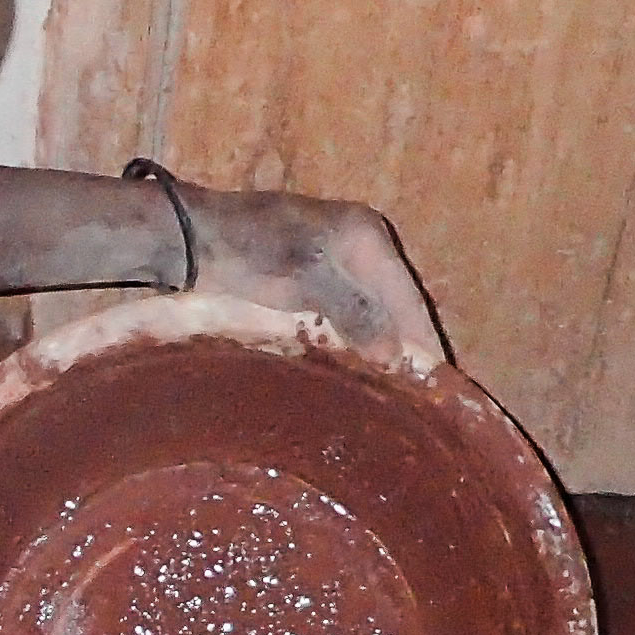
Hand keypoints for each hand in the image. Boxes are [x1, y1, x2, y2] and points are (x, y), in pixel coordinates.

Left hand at [187, 190, 451, 375]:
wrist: (193, 240)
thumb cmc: (249, 253)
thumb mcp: (307, 280)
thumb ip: (354, 312)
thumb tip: (396, 354)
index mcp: (368, 237)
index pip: (408, 297)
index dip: (423, 340)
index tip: (441, 382)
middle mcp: (361, 246)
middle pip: (396, 305)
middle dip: (409, 346)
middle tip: (426, 396)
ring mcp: (336, 262)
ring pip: (374, 312)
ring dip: (384, 347)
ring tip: (400, 391)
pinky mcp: (312, 281)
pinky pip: (349, 316)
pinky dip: (358, 341)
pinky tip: (362, 369)